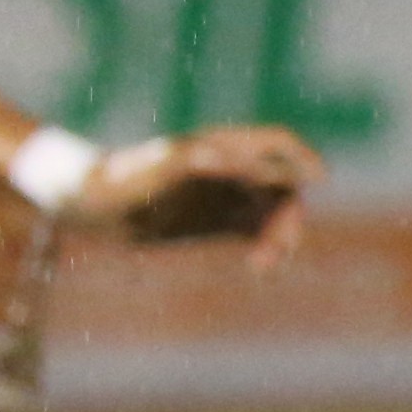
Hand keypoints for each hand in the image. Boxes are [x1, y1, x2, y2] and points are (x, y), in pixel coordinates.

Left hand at [76, 125, 321, 254]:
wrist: (90, 204)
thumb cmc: (117, 176)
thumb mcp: (150, 167)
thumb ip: (187, 160)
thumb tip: (225, 157)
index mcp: (220, 146)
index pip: (276, 142)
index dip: (303, 155)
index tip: (320, 177)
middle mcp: (230, 170)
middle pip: (284, 186)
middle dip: (290, 213)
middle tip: (280, 245)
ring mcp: (225, 197)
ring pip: (274, 214)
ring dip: (281, 235)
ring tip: (266, 263)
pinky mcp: (217, 224)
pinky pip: (256, 234)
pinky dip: (267, 248)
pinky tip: (260, 268)